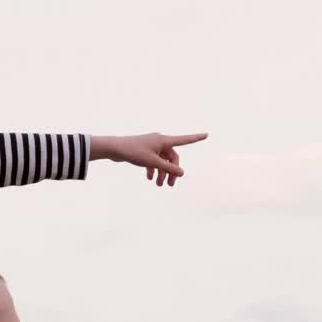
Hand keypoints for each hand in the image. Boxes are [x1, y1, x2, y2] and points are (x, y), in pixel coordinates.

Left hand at [92, 132, 208, 186]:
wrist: (115, 148)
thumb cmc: (133, 152)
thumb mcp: (152, 162)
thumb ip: (168, 169)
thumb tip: (182, 173)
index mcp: (164, 140)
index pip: (184, 140)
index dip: (195, 138)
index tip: (206, 135)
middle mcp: (159, 141)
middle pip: (172, 157)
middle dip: (171, 171)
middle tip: (169, 186)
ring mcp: (151, 145)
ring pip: (162, 160)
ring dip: (161, 173)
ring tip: (158, 185)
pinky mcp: (144, 150)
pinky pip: (153, 160)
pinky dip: (153, 169)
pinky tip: (149, 178)